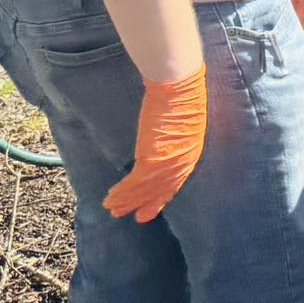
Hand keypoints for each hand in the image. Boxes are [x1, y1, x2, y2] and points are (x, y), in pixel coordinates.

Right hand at [103, 68, 207, 221]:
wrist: (178, 86)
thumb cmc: (181, 96)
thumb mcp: (182, 123)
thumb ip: (176, 138)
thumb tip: (165, 141)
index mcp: (191, 152)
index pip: (175, 182)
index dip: (162, 196)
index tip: (151, 209)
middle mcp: (182, 162)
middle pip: (161, 190)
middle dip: (144, 203)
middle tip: (130, 216)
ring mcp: (168, 162)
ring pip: (145, 189)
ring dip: (127, 200)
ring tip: (112, 208)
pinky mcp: (153, 159)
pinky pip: (135, 183)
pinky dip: (123, 192)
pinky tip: (111, 196)